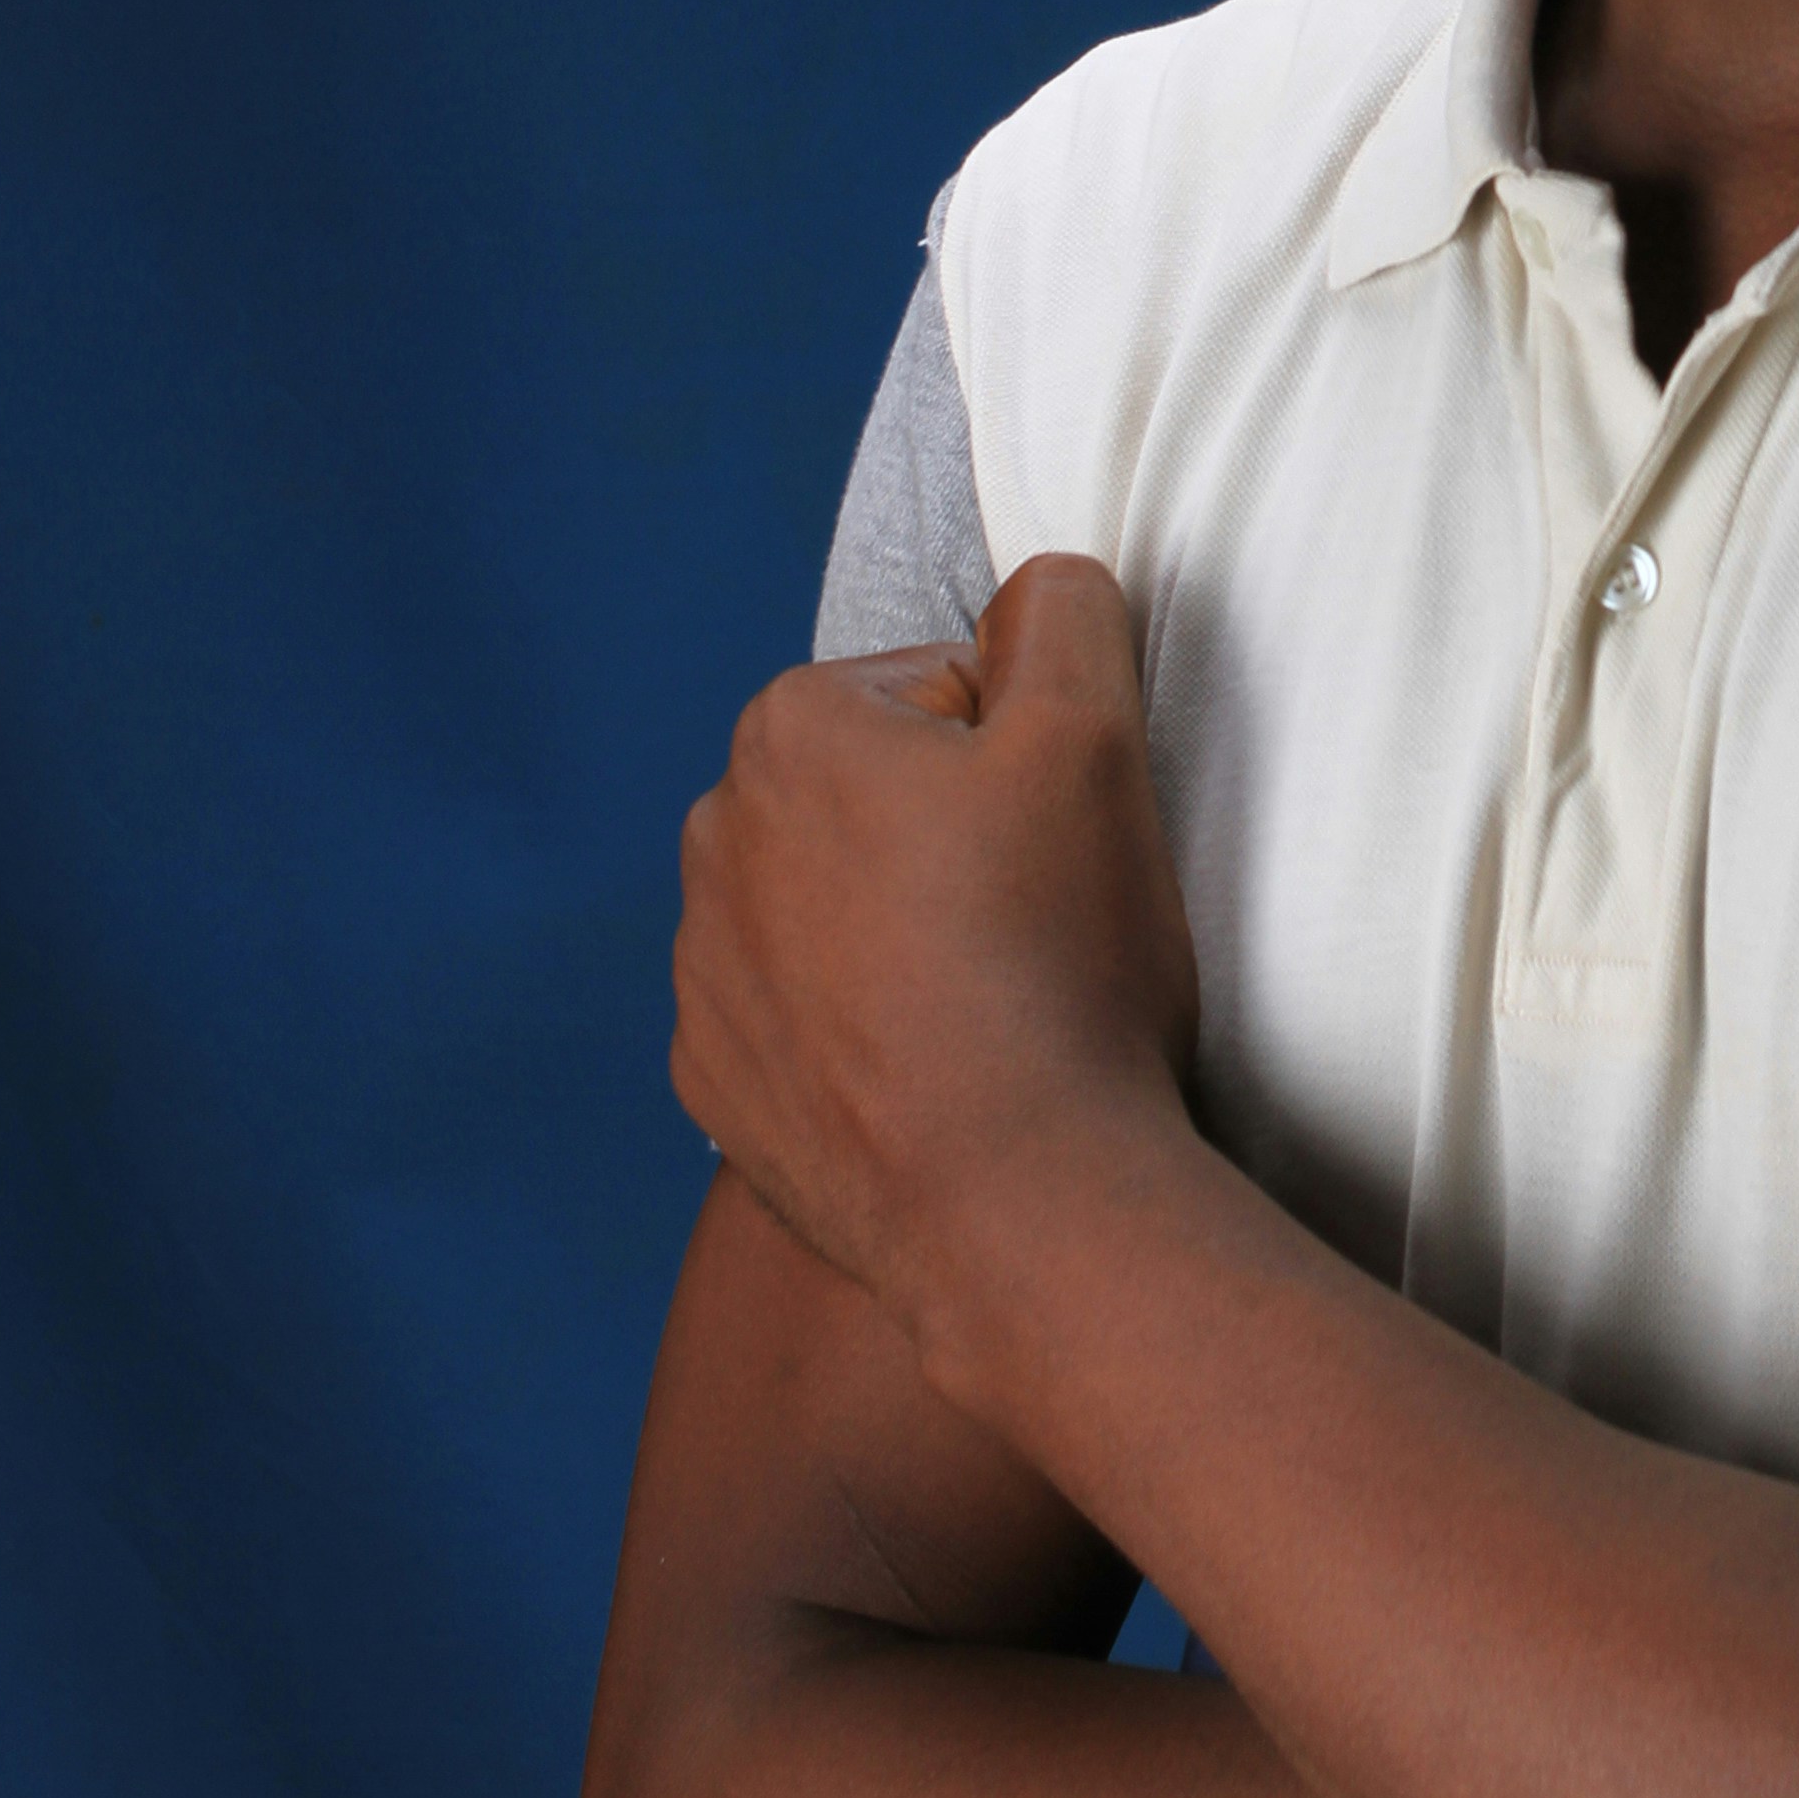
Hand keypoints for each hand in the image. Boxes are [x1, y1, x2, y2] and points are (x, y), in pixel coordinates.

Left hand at [670, 556, 1199, 1331]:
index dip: (1027, 759)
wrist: (1016, 1205)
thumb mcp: (1094, 734)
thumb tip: (1033, 592)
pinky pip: (808, 1020)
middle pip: (884, 796)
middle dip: (957, 839)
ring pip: (845, 908)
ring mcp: (704, 975)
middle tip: (1039, 924)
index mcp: (790, 731)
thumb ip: (1063, 611)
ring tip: (997, 1008)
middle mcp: (715, 839)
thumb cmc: (1057, 961)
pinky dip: (870, 1034)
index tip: (1055, 844)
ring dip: (912, 935)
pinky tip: (940, 1078)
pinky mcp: (718, 1086)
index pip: (948, 692)